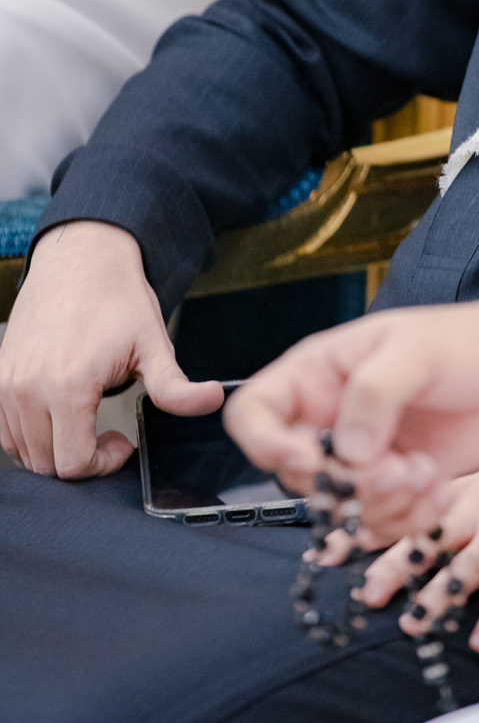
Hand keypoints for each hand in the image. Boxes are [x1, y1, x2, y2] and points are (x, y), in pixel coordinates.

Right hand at [0, 221, 222, 477]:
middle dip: (82, 459)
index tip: (122, 441)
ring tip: (85, 421)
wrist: (82, 258)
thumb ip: (176, 387)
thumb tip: (214, 400)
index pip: (73, 463)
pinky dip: (30, 434)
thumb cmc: (117, 299)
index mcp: (68, 388)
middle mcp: (28, 389)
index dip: (103, 464)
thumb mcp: (154, 344)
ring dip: (55, 447)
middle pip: (47, 463)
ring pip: (23, 451)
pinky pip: (4, 429)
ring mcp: (7, 383)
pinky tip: (60, 414)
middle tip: (107, 434)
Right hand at [224, 299, 478, 539]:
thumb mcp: (416, 351)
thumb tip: (346, 449)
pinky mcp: (389, 488)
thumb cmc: (461, 344)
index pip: (253, 413)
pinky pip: (377, 524)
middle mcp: (326, 420)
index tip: (312, 457)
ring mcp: (357, 459)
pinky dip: (408, 520)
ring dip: (383, 507)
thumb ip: (376, 392)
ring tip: (428, 477)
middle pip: (297, 475)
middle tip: (398, 471)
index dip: (266, 443)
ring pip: (338, 509)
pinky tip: (442, 492)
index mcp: (316, 375)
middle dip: (347, 485)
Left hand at [345, 451, 478, 654]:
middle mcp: (477, 511)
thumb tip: (386, 529)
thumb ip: (440, 506)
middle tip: (365, 594)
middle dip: (394, 565)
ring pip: (467, 562)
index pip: (401, 513)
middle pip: (428, 537)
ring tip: (414, 623)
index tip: (324, 553)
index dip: (363, 533)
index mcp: (457, 495)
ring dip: (440, 593)